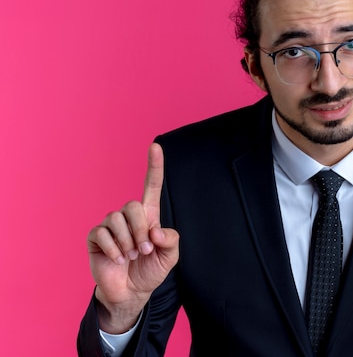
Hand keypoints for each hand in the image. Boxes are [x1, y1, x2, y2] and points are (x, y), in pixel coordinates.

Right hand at [87, 143, 179, 332]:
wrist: (130, 293)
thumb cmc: (150, 270)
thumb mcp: (170, 257)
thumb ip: (171, 241)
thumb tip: (155, 230)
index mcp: (148, 216)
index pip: (151, 186)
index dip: (154, 167)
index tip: (155, 146)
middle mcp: (128, 216)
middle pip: (133, 205)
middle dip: (140, 230)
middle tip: (143, 250)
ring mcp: (110, 226)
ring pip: (116, 219)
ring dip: (127, 242)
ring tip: (130, 256)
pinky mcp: (95, 238)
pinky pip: (102, 233)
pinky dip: (113, 249)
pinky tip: (117, 260)